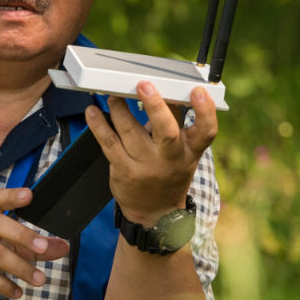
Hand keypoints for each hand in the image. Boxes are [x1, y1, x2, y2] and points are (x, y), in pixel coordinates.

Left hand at [85, 81, 216, 224]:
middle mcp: (170, 159)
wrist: (155, 213)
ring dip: (119, 108)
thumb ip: (176, 122)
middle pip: (166, 132)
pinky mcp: (124, 170)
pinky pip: (109, 143)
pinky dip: (99, 125)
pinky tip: (93, 113)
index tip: (197, 92)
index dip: (205, 111)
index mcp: (190, 151)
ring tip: (113, 95)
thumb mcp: (183, 152)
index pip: (206, 131)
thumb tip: (165, 89)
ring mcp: (146, 166)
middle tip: (144, 86)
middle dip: (155, 107)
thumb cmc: (170, 173)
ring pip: (130, 132)